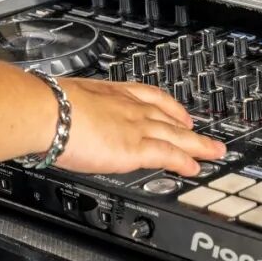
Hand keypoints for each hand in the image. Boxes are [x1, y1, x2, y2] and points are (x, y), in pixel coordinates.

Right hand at [53, 78, 225, 176]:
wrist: (47, 111)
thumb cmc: (46, 105)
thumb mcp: (67, 100)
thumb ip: (75, 111)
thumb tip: (64, 119)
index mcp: (112, 92)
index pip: (149, 97)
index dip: (169, 106)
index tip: (178, 113)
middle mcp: (129, 107)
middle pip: (168, 117)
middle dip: (189, 127)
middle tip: (205, 135)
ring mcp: (135, 127)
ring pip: (176, 136)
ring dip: (198, 145)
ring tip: (214, 152)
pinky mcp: (135, 148)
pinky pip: (168, 155)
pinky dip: (183, 161)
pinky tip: (194, 168)